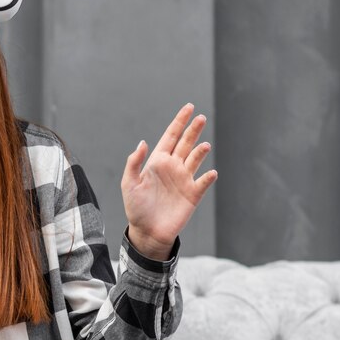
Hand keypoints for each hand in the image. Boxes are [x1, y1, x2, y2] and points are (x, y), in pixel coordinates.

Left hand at [120, 103, 217, 259]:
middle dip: (193, 130)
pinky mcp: (193, 195)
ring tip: (203, 145)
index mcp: (158, 162)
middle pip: (186, 143)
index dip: (179, 122)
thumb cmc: (136, 208)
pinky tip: (210, 173)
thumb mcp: (129, 184)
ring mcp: (184, 180)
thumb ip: (134, 163)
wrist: (148, 232)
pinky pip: (203, 182)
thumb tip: (142, 142)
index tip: (188, 107)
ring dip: (201, 151)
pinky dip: (208, 177)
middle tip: (200, 117)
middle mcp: (173, 167)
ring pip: (196, 159)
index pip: (171, 137)